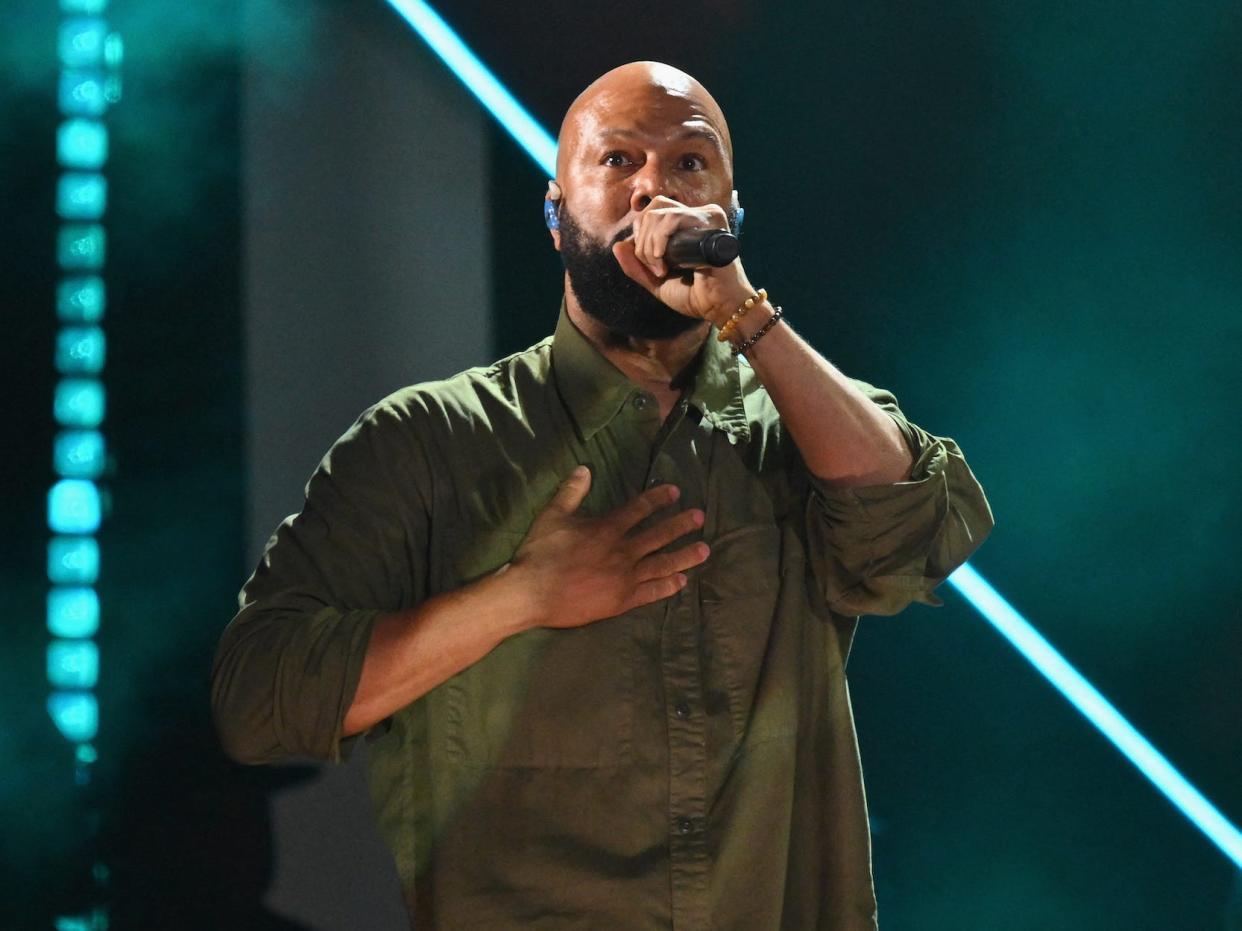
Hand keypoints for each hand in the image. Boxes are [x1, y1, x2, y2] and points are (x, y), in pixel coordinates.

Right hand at [508, 465, 708, 629]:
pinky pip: (651, 592)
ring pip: (662, 564)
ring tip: (704, 550)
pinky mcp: (622, 600)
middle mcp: (623, 551)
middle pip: (659, 535)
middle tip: (700, 517)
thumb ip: (571, 492)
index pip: (639, 509)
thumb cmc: (540, 553)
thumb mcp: (552, 515)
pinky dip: (667, 586)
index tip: (675, 492)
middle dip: (681, 525)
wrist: (532, 593)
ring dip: (685, 556)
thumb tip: (584, 468)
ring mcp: (625, 577)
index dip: (658, 499)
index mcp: (608, 528)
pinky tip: (682, 582)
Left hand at [611, 195, 754, 325]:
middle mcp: (696, 216)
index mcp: (684, 226)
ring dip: (650, 243)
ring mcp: (705, 216)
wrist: (720, 307)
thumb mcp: (657, 282)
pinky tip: (664, 259)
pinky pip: (674, 217)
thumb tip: (617, 246)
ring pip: (659, 212)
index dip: (641, 239)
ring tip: (661, 267)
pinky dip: (660, 238)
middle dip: (643, 241)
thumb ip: (636, 267)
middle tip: (655, 268)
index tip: (651, 267)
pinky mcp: (712, 221)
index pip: (650, 214)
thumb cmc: (695, 296)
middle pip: (652, 209)